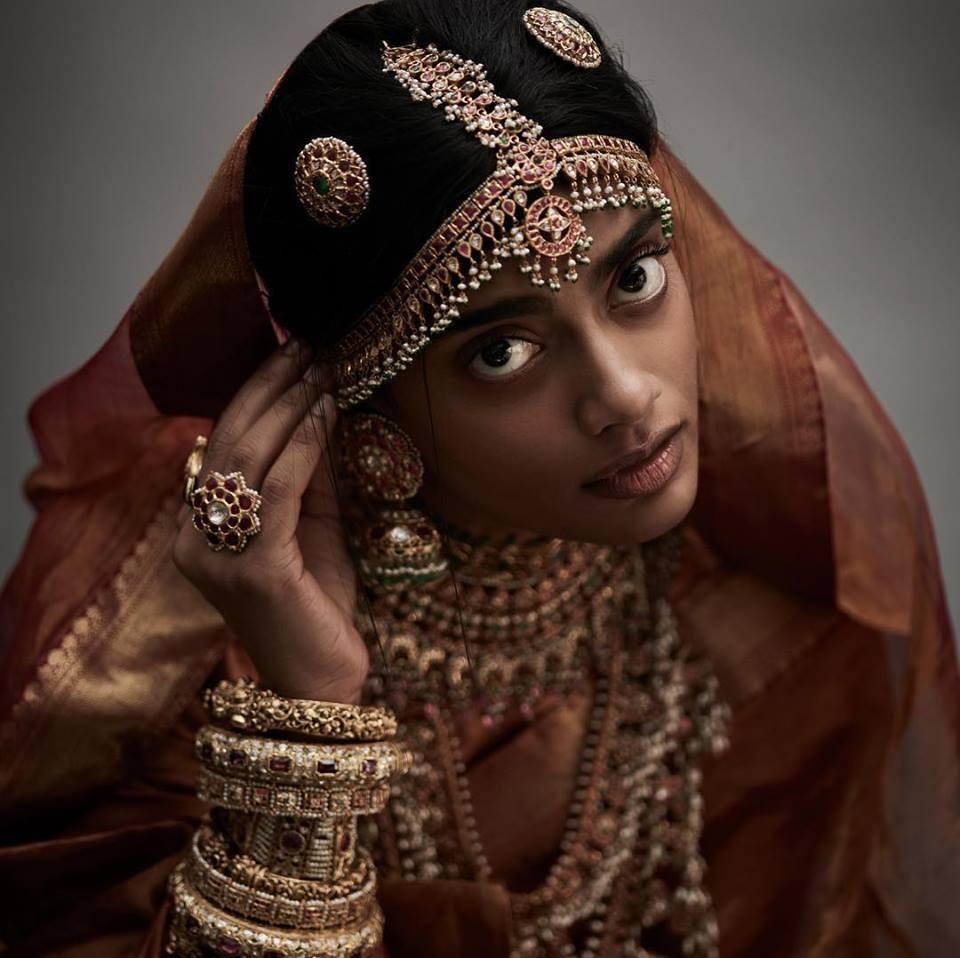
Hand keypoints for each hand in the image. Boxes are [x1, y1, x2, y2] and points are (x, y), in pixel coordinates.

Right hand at [172, 338, 365, 703]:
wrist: (322, 682)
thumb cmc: (317, 605)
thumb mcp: (310, 528)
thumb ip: (305, 477)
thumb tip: (319, 409)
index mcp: (200, 529)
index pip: (223, 445)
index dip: (256, 395)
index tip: (291, 353)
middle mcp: (195, 539)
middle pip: (230, 442)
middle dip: (271, 387)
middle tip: (307, 345)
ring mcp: (216, 556)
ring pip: (249, 457)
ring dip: (290, 405)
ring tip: (321, 368)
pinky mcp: (250, 569)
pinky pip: (278, 488)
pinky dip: (305, 443)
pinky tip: (328, 412)